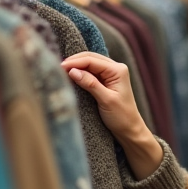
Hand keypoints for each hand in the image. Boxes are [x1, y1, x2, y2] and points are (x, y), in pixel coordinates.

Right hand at [62, 52, 162, 178]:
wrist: (130, 130)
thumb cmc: (121, 117)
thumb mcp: (105, 100)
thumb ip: (90, 84)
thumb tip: (73, 71)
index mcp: (118, 70)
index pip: (92, 61)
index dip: (75, 62)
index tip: (59, 67)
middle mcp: (115, 68)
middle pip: (90, 58)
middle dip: (74, 61)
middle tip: (57, 67)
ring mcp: (111, 74)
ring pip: (90, 63)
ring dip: (76, 65)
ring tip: (61, 70)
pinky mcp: (106, 81)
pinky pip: (91, 72)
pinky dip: (80, 72)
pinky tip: (71, 74)